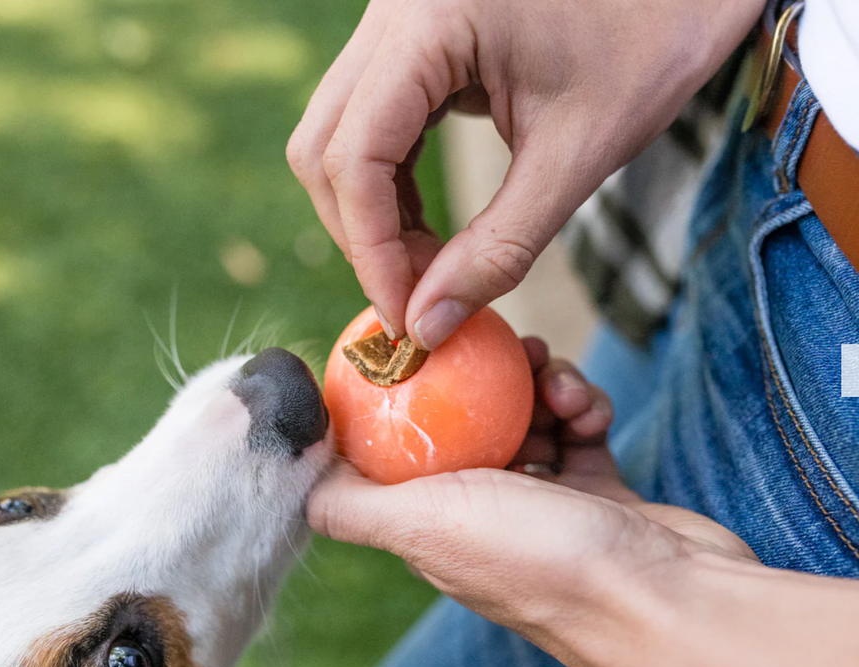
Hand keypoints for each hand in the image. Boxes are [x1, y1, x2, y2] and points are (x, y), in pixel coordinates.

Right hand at [288, 0, 764, 348]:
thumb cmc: (654, 39)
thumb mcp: (578, 153)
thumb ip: (500, 248)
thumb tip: (428, 325)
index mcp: (430, 20)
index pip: (354, 157)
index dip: (371, 251)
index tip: (406, 320)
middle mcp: (392, 9)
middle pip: (323, 147)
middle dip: (361, 236)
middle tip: (415, 299)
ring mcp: (395, 20)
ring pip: (337, 137)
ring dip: (371, 215)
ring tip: (428, 269)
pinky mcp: (411, 38)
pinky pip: (370, 124)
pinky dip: (390, 186)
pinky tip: (429, 229)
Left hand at [307, 339, 755, 666]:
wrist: (668, 600)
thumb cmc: (542, 561)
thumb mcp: (425, 523)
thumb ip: (353, 504)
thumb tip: (300, 476)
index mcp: (431, 525)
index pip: (399, 448)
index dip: (401, 397)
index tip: (416, 348)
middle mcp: (480, 517)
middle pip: (463, 424)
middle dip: (479, 381)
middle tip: (507, 349)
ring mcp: (541, 506)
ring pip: (523, 417)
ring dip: (539, 387)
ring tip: (558, 379)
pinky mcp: (595, 493)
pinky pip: (576, 429)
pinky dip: (582, 407)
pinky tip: (591, 408)